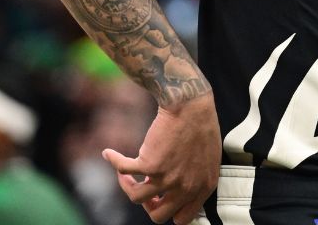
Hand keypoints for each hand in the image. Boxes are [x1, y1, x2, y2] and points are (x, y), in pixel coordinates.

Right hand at [103, 92, 220, 223]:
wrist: (190, 104)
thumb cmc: (201, 125)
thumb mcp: (208, 158)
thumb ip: (194, 178)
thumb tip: (175, 189)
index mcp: (202, 187)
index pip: (183, 218)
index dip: (169, 209)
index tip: (160, 199)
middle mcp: (185, 187)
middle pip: (158, 216)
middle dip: (148, 205)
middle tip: (145, 188)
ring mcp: (167, 178)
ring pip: (137, 198)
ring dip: (127, 185)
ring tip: (126, 173)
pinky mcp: (149, 165)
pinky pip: (124, 169)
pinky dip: (114, 160)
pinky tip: (110, 153)